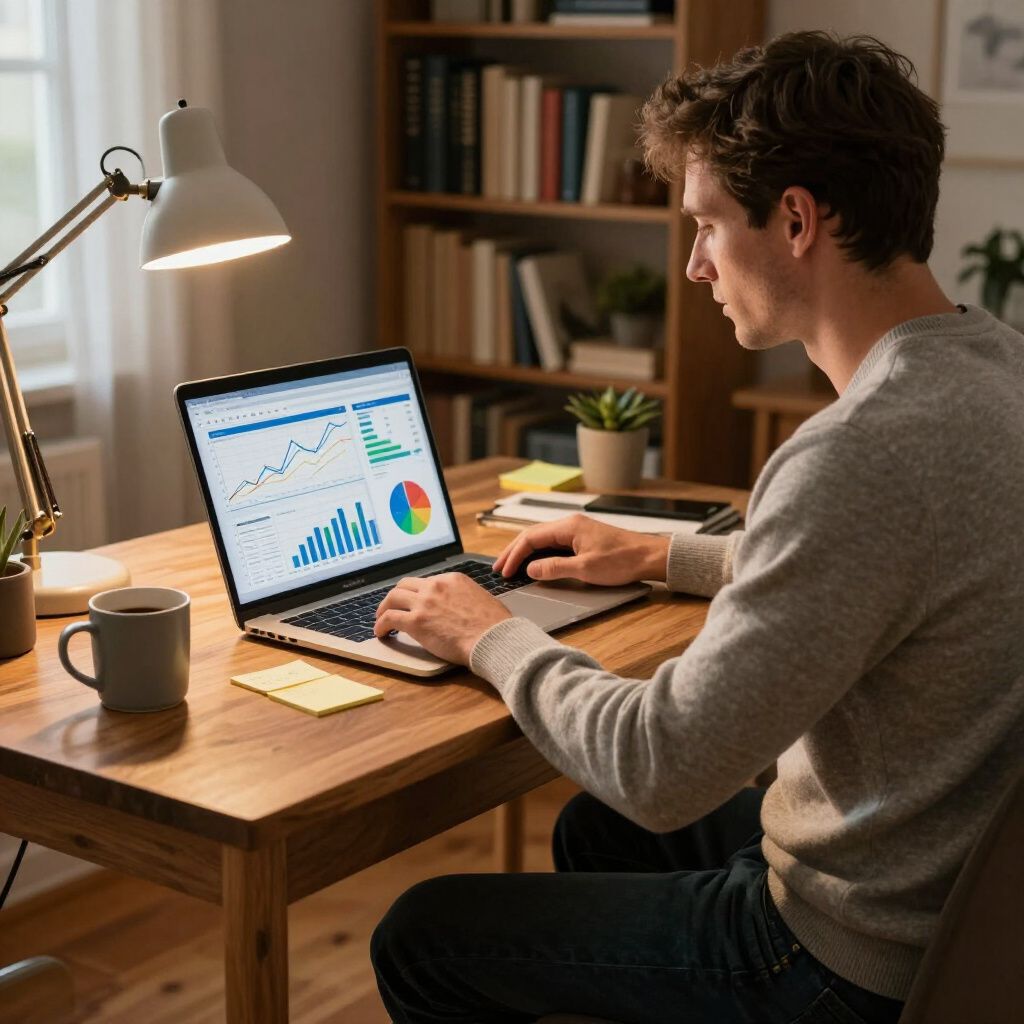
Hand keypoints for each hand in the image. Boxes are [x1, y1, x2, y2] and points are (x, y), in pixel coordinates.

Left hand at [373, 573, 512, 664]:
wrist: (493, 638)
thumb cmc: (494, 625)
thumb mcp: (481, 598)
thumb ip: (464, 597)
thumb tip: (460, 606)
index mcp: (452, 579)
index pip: (426, 581)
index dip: (416, 593)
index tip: (413, 602)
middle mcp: (436, 586)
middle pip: (405, 585)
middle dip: (396, 595)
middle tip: (392, 606)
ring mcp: (424, 602)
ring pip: (393, 597)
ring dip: (384, 608)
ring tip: (381, 618)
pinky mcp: (416, 621)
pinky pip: (390, 618)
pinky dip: (381, 624)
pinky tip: (381, 632)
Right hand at [492, 514, 668, 586]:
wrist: (650, 557)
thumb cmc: (623, 560)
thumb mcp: (585, 569)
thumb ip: (554, 568)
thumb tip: (530, 570)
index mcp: (568, 526)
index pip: (530, 538)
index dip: (514, 555)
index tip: (504, 571)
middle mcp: (570, 524)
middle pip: (533, 536)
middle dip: (514, 552)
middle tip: (499, 568)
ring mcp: (577, 530)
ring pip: (542, 539)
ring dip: (525, 553)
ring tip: (511, 566)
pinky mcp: (583, 539)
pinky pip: (554, 544)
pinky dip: (540, 553)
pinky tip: (535, 563)